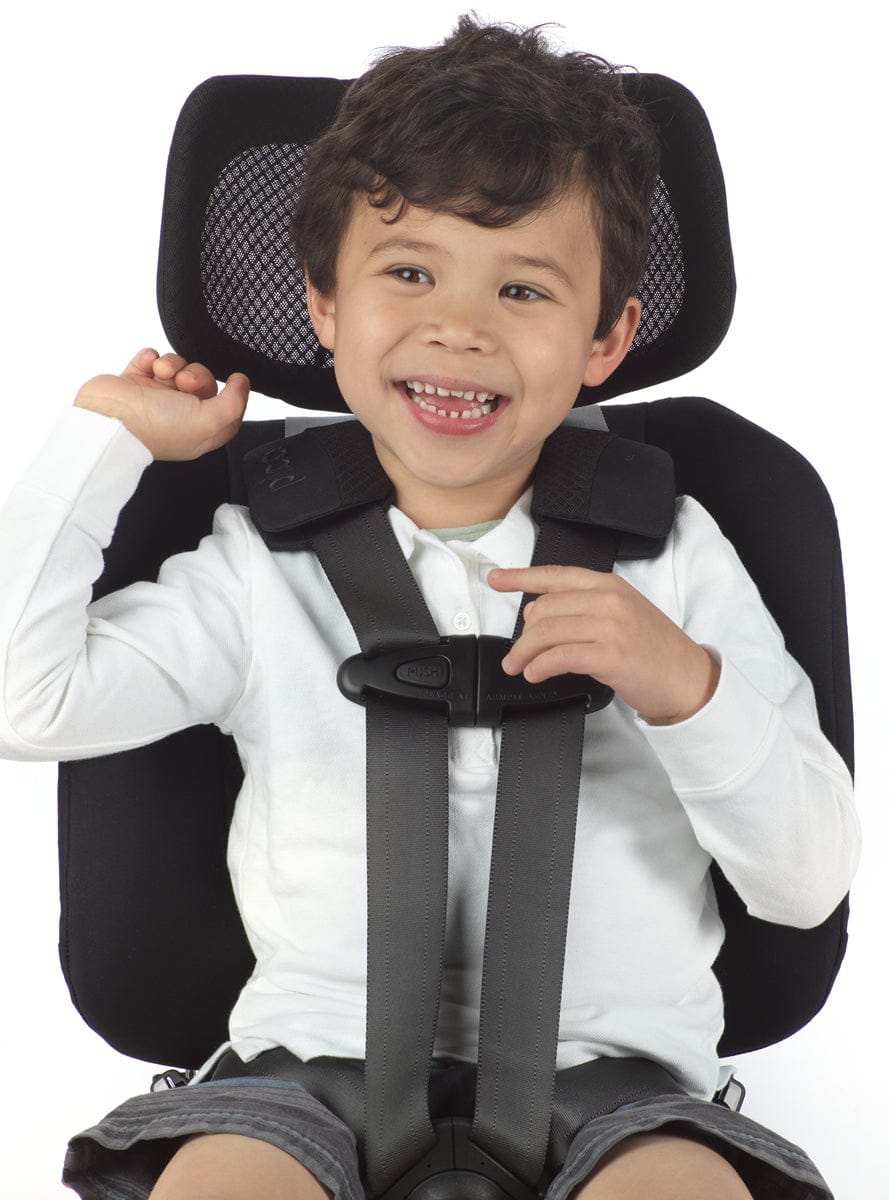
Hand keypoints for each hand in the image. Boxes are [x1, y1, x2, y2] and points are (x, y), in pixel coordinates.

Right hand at [74, 348, 249, 459]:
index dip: (235, 395)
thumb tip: (242, 385)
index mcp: (198, 431)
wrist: (108, 419)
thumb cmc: (155, 427)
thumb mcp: (207, 422)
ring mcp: (155, 397)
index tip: (237, 379)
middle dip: (197, 375)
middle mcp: (178, 415)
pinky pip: (152, 358)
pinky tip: (146, 367)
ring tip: (161, 373)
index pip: (227, 412)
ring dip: (173, 364)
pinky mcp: (135, 381)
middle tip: (184, 382)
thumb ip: (232, 405)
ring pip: (178, 367)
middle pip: (204, 383)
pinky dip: (150, 358)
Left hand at [488, 565, 719, 724]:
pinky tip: (536, 674)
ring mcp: (610, 625)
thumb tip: (538, 613)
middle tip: (516, 654)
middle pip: (544, 609)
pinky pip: (559, 656)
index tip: (495, 579)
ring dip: (524, 653)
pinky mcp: (610, 654)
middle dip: (522, 635)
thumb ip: (584, 608)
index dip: (520, 577)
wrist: (688, 679)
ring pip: (546, 632)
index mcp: (609, 585)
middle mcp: (608, 599)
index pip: (555, 575)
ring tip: (519, 666)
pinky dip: (540, 666)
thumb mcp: (622, 615)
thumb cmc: (654, 651)